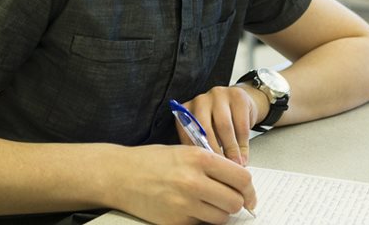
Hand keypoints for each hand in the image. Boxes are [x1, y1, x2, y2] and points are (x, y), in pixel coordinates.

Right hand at [108, 145, 255, 224]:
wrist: (119, 175)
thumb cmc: (151, 161)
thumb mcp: (184, 151)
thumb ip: (211, 165)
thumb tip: (238, 183)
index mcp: (199, 159)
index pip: (241, 178)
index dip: (249, 190)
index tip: (249, 196)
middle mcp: (193, 181)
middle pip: (235, 202)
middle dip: (234, 203)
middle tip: (226, 200)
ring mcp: (183, 204)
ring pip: (221, 218)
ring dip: (218, 213)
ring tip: (204, 204)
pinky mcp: (175, 222)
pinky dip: (199, 220)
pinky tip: (186, 209)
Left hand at [179, 85, 265, 165]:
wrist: (240, 104)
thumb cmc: (219, 124)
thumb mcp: (207, 135)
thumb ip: (203, 148)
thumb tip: (205, 171)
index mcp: (187, 111)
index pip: (187, 133)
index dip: (196, 153)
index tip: (204, 169)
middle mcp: (200, 100)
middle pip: (205, 128)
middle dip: (214, 153)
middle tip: (221, 170)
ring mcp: (219, 96)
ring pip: (224, 126)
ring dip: (231, 149)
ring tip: (235, 165)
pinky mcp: (237, 96)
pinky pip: (241, 123)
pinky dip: (243, 143)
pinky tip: (243, 155)